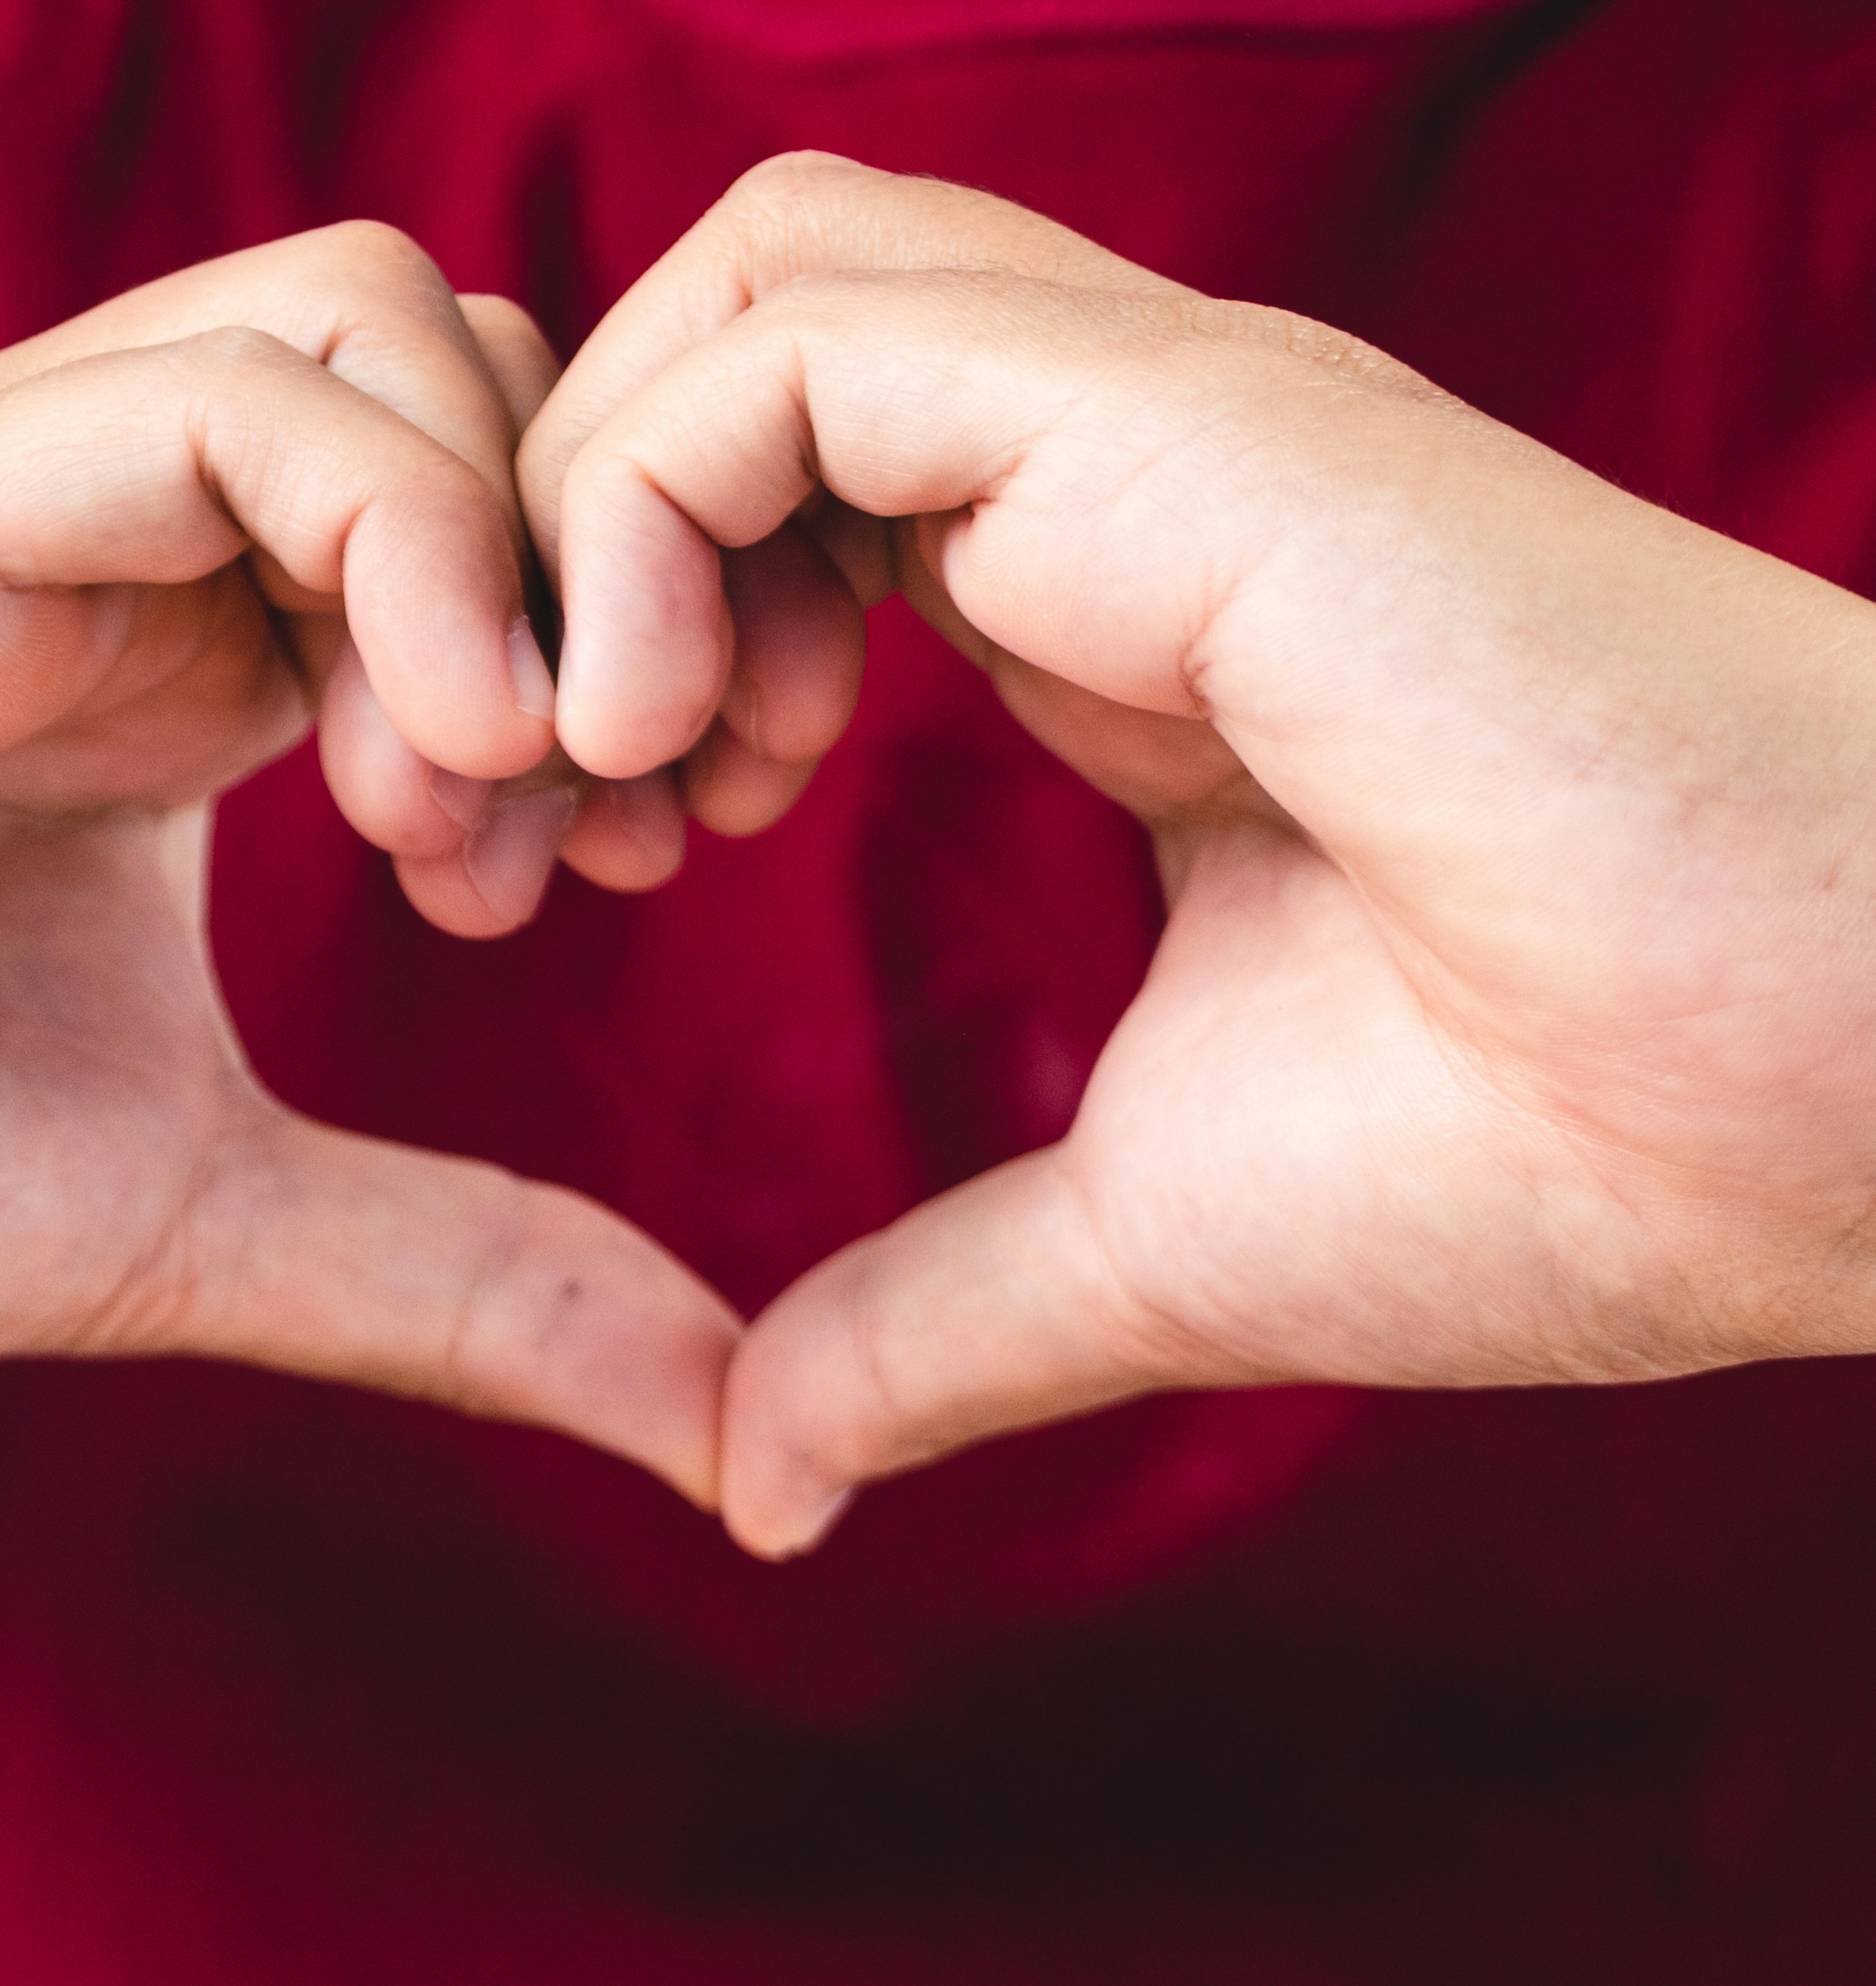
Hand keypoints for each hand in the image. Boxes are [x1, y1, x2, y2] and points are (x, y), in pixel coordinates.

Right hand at [0, 226, 736, 1500]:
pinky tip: (421, 771)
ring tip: (495, 813)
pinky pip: (224, 397)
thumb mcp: (193, 1221)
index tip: (636, 872)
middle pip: (483, 361)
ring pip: (381, 321)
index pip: (501, 502)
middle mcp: (97, 540)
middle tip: (611, 838)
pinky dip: (401, 540)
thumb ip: (465, 1277)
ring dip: (524, 548)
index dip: (640, 654)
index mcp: (171, 663)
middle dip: (628, 574)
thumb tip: (740, 1419)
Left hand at [518, 154, 1875, 1555]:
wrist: (1854, 1110)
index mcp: (1108, 612)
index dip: (587, 647)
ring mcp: (1159, 428)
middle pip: (714, 342)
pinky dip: (646, 501)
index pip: (758, 488)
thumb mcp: (1144, 1247)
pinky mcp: (1191, 423)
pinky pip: (801, 331)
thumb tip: (760, 1474)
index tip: (543, 871)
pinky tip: (652, 739)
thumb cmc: (1578, 1154)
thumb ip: (928, 1325)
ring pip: (745, 276)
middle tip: (483, 815)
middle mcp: (1119, 480)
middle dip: (527, 550)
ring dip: (574, 510)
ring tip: (564, 776)